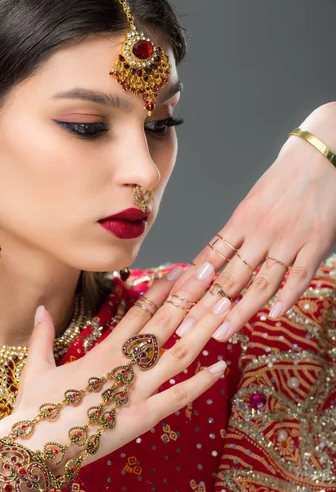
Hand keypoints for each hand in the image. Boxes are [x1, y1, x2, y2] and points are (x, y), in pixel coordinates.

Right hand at [0, 262, 227, 480]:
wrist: (32, 451)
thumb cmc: (33, 410)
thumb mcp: (36, 367)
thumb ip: (42, 335)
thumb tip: (39, 308)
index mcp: (102, 352)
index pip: (138, 313)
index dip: (161, 290)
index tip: (178, 270)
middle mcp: (124, 366)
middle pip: (164, 324)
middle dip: (189, 296)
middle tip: (210, 271)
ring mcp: (136, 392)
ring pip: (177, 355)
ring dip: (202, 329)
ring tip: (224, 306)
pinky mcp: (142, 420)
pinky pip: (177, 400)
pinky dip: (200, 384)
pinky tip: (222, 368)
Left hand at [171, 102, 335, 341]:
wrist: (317, 158)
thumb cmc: (281, 181)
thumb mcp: (251, 204)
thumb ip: (235, 234)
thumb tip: (211, 262)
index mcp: (241, 221)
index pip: (210, 259)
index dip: (191, 284)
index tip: (174, 305)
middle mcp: (261, 233)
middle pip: (229, 277)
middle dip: (205, 307)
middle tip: (186, 330)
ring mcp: (289, 240)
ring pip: (261, 283)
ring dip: (239, 311)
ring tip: (222, 332)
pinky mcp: (316, 244)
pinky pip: (299, 276)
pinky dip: (286, 298)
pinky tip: (274, 316)